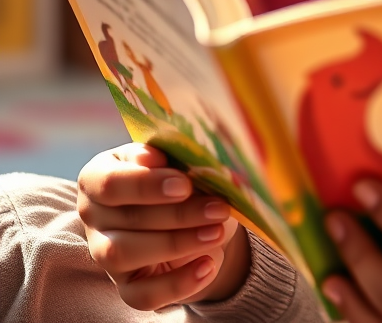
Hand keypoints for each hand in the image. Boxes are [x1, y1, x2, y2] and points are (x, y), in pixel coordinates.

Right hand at [77, 143, 250, 310]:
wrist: (197, 211)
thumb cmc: (181, 175)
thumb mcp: (177, 158)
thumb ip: (168, 155)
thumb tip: (154, 157)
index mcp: (99, 175)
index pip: (110, 183)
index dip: (146, 185)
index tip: (185, 185)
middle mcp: (94, 215)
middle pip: (127, 219)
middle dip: (178, 215)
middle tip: (219, 208)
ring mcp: (104, 253)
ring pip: (127, 256)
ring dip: (178, 244)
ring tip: (216, 232)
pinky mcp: (125, 286)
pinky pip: (143, 295)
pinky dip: (179, 283)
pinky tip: (209, 264)